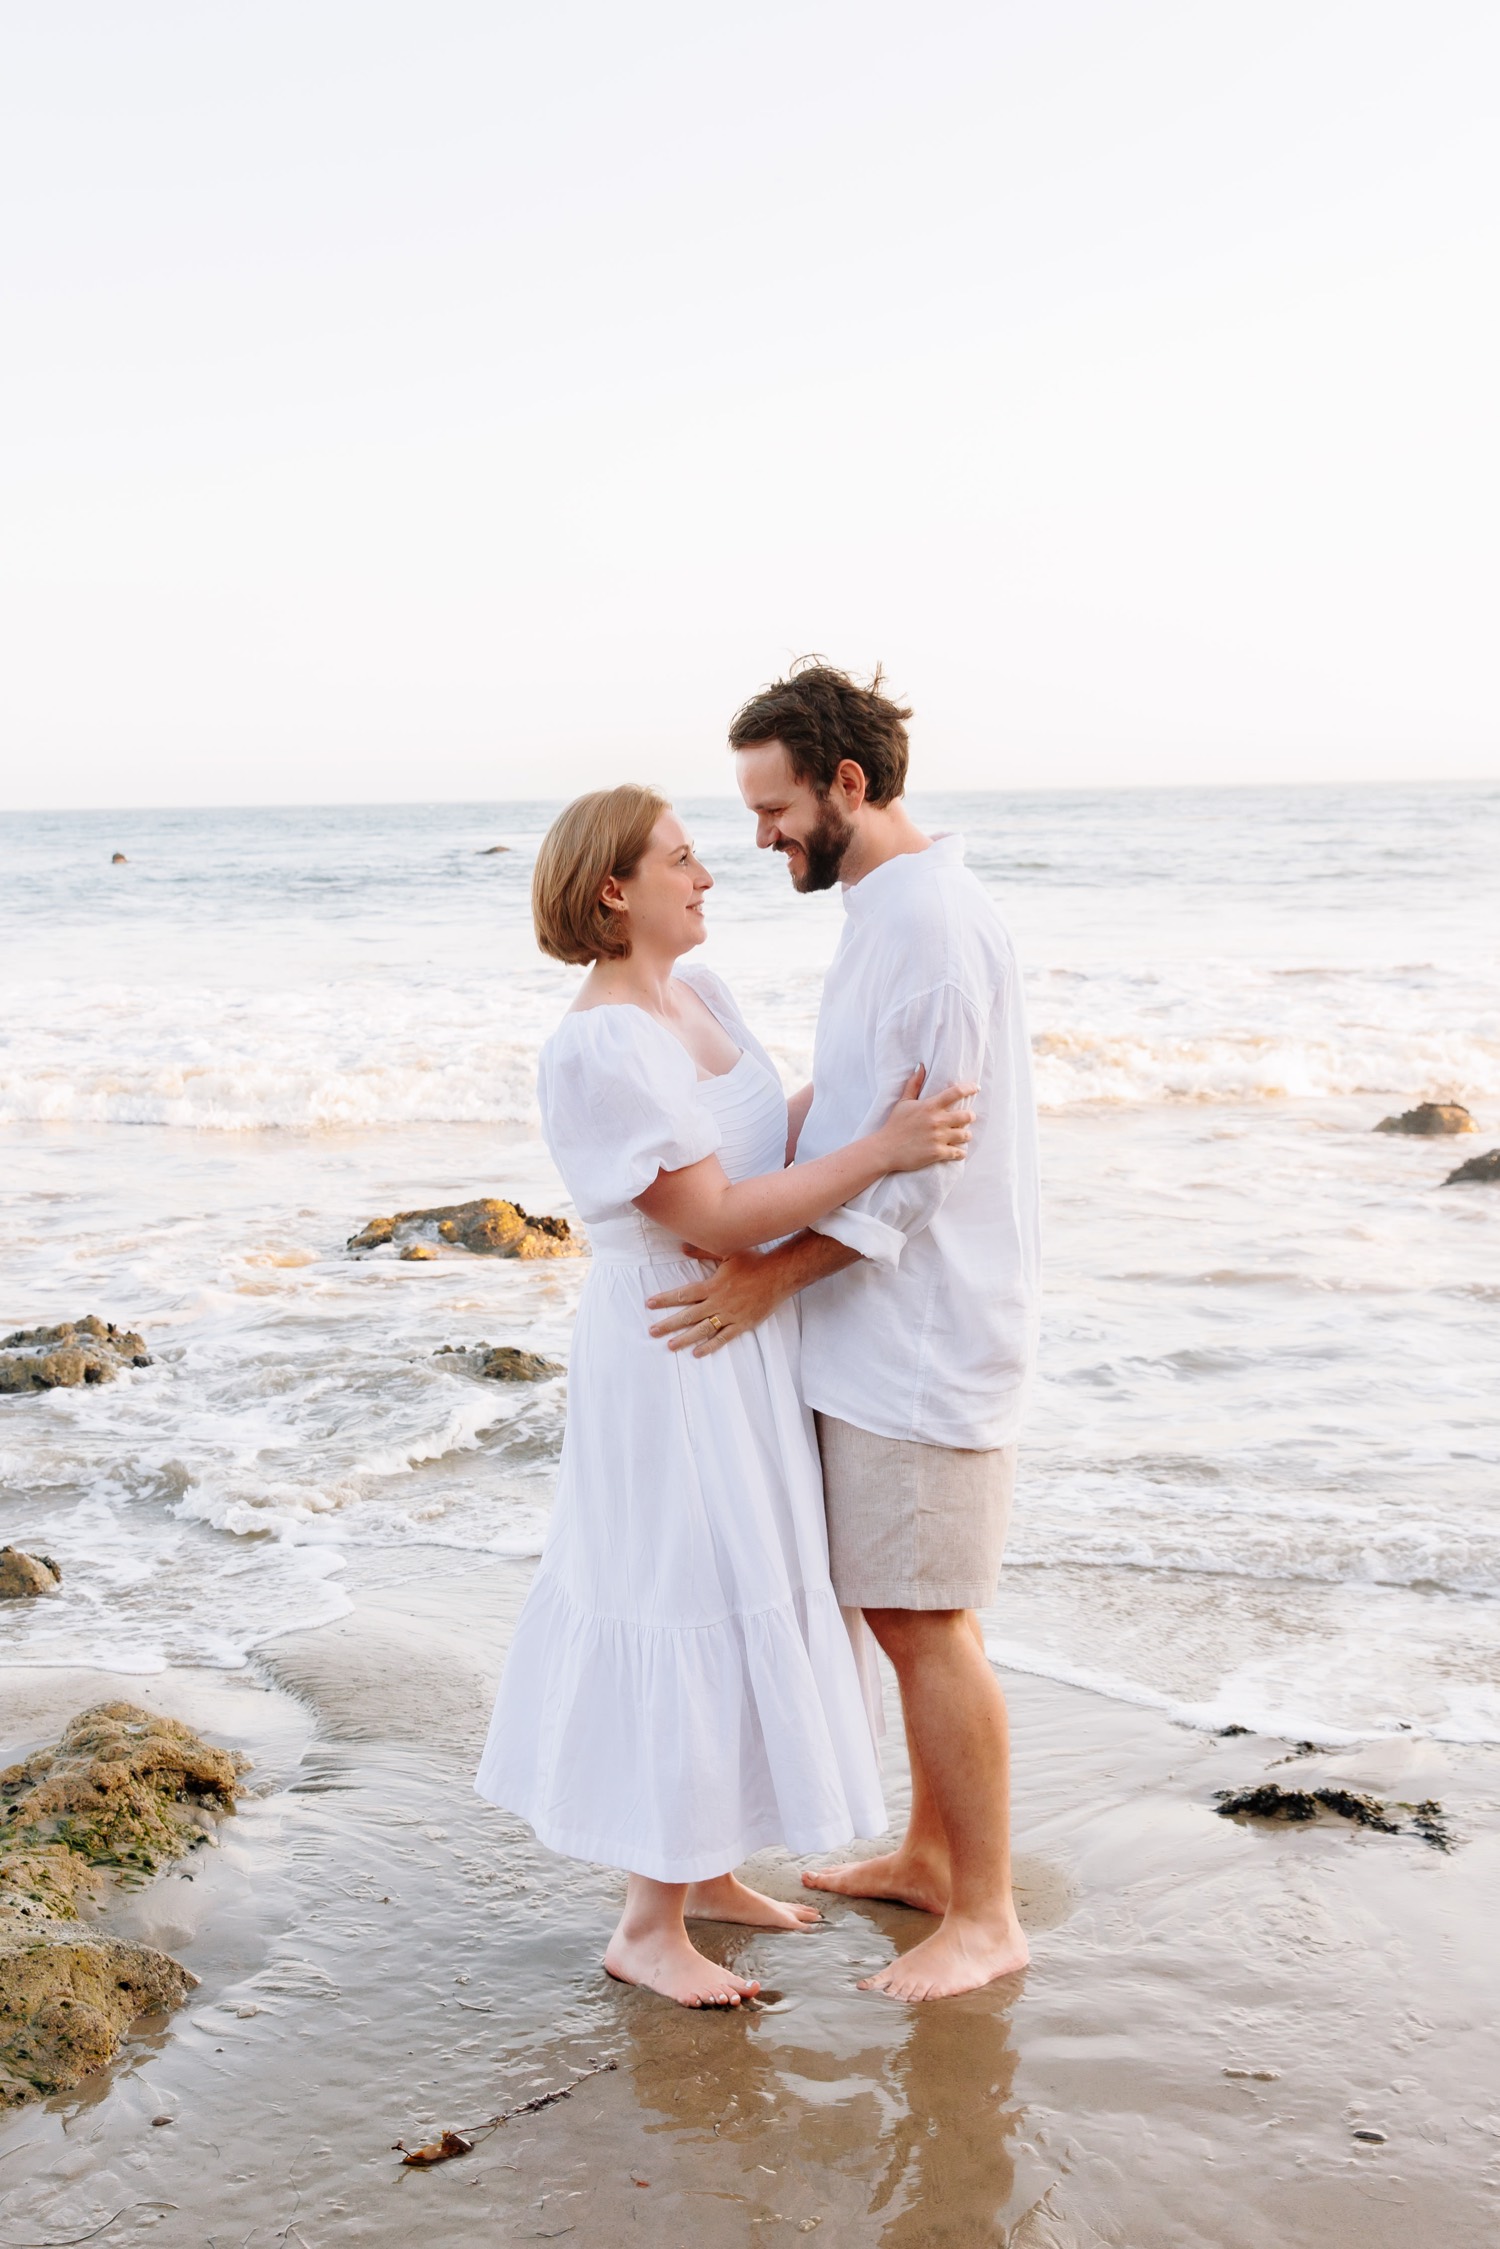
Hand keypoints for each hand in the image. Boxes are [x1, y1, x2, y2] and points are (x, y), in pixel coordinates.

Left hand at [646, 1248, 789, 1355]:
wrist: (779, 1275)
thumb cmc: (754, 1261)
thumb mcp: (727, 1252)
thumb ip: (703, 1252)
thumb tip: (682, 1248)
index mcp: (712, 1285)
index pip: (683, 1294)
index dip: (665, 1299)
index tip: (649, 1304)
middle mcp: (718, 1302)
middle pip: (688, 1316)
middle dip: (668, 1324)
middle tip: (652, 1331)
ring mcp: (730, 1315)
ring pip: (703, 1330)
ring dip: (685, 1338)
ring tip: (670, 1346)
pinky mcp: (742, 1324)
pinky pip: (724, 1338)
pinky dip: (710, 1346)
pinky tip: (697, 1353)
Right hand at [878, 1068, 975, 1172]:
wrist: (885, 1149)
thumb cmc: (894, 1124)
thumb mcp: (903, 1102)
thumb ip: (913, 1084)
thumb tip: (920, 1066)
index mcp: (930, 1106)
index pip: (956, 1092)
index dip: (969, 1088)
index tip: (976, 1088)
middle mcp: (936, 1121)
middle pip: (967, 1116)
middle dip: (970, 1116)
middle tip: (967, 1118)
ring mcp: (938, 1138)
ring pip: (966, 1135)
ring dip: (966, 1135)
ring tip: (963, 1135)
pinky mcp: (937, 1153)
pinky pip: (959, 1153)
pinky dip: (960, 1153)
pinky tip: (958, 1151)